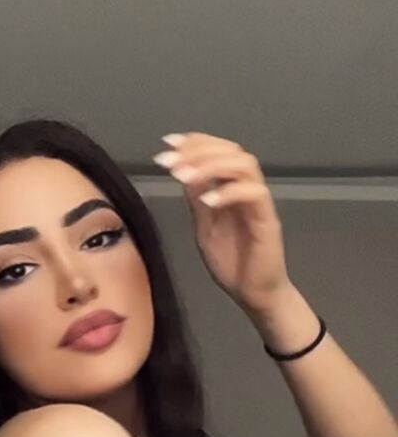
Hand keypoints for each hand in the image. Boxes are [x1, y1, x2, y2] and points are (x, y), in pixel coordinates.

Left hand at [153, 132, 293, 312]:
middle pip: (233, 151)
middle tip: (172, 159)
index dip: (196, 142)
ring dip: (212, 165)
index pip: (220, 152)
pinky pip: (254, 194)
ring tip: (185, 175)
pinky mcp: (268, 220)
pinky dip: (228, 192)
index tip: (169, 143)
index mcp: (232, 190)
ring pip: (245, 166)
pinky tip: (207, 201)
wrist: (254, 294)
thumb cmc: (233, 263)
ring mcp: (259, 204)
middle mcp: (247, 190)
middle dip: (199, 150)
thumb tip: (183, 171)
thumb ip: (197, 200)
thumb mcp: (205, 228)